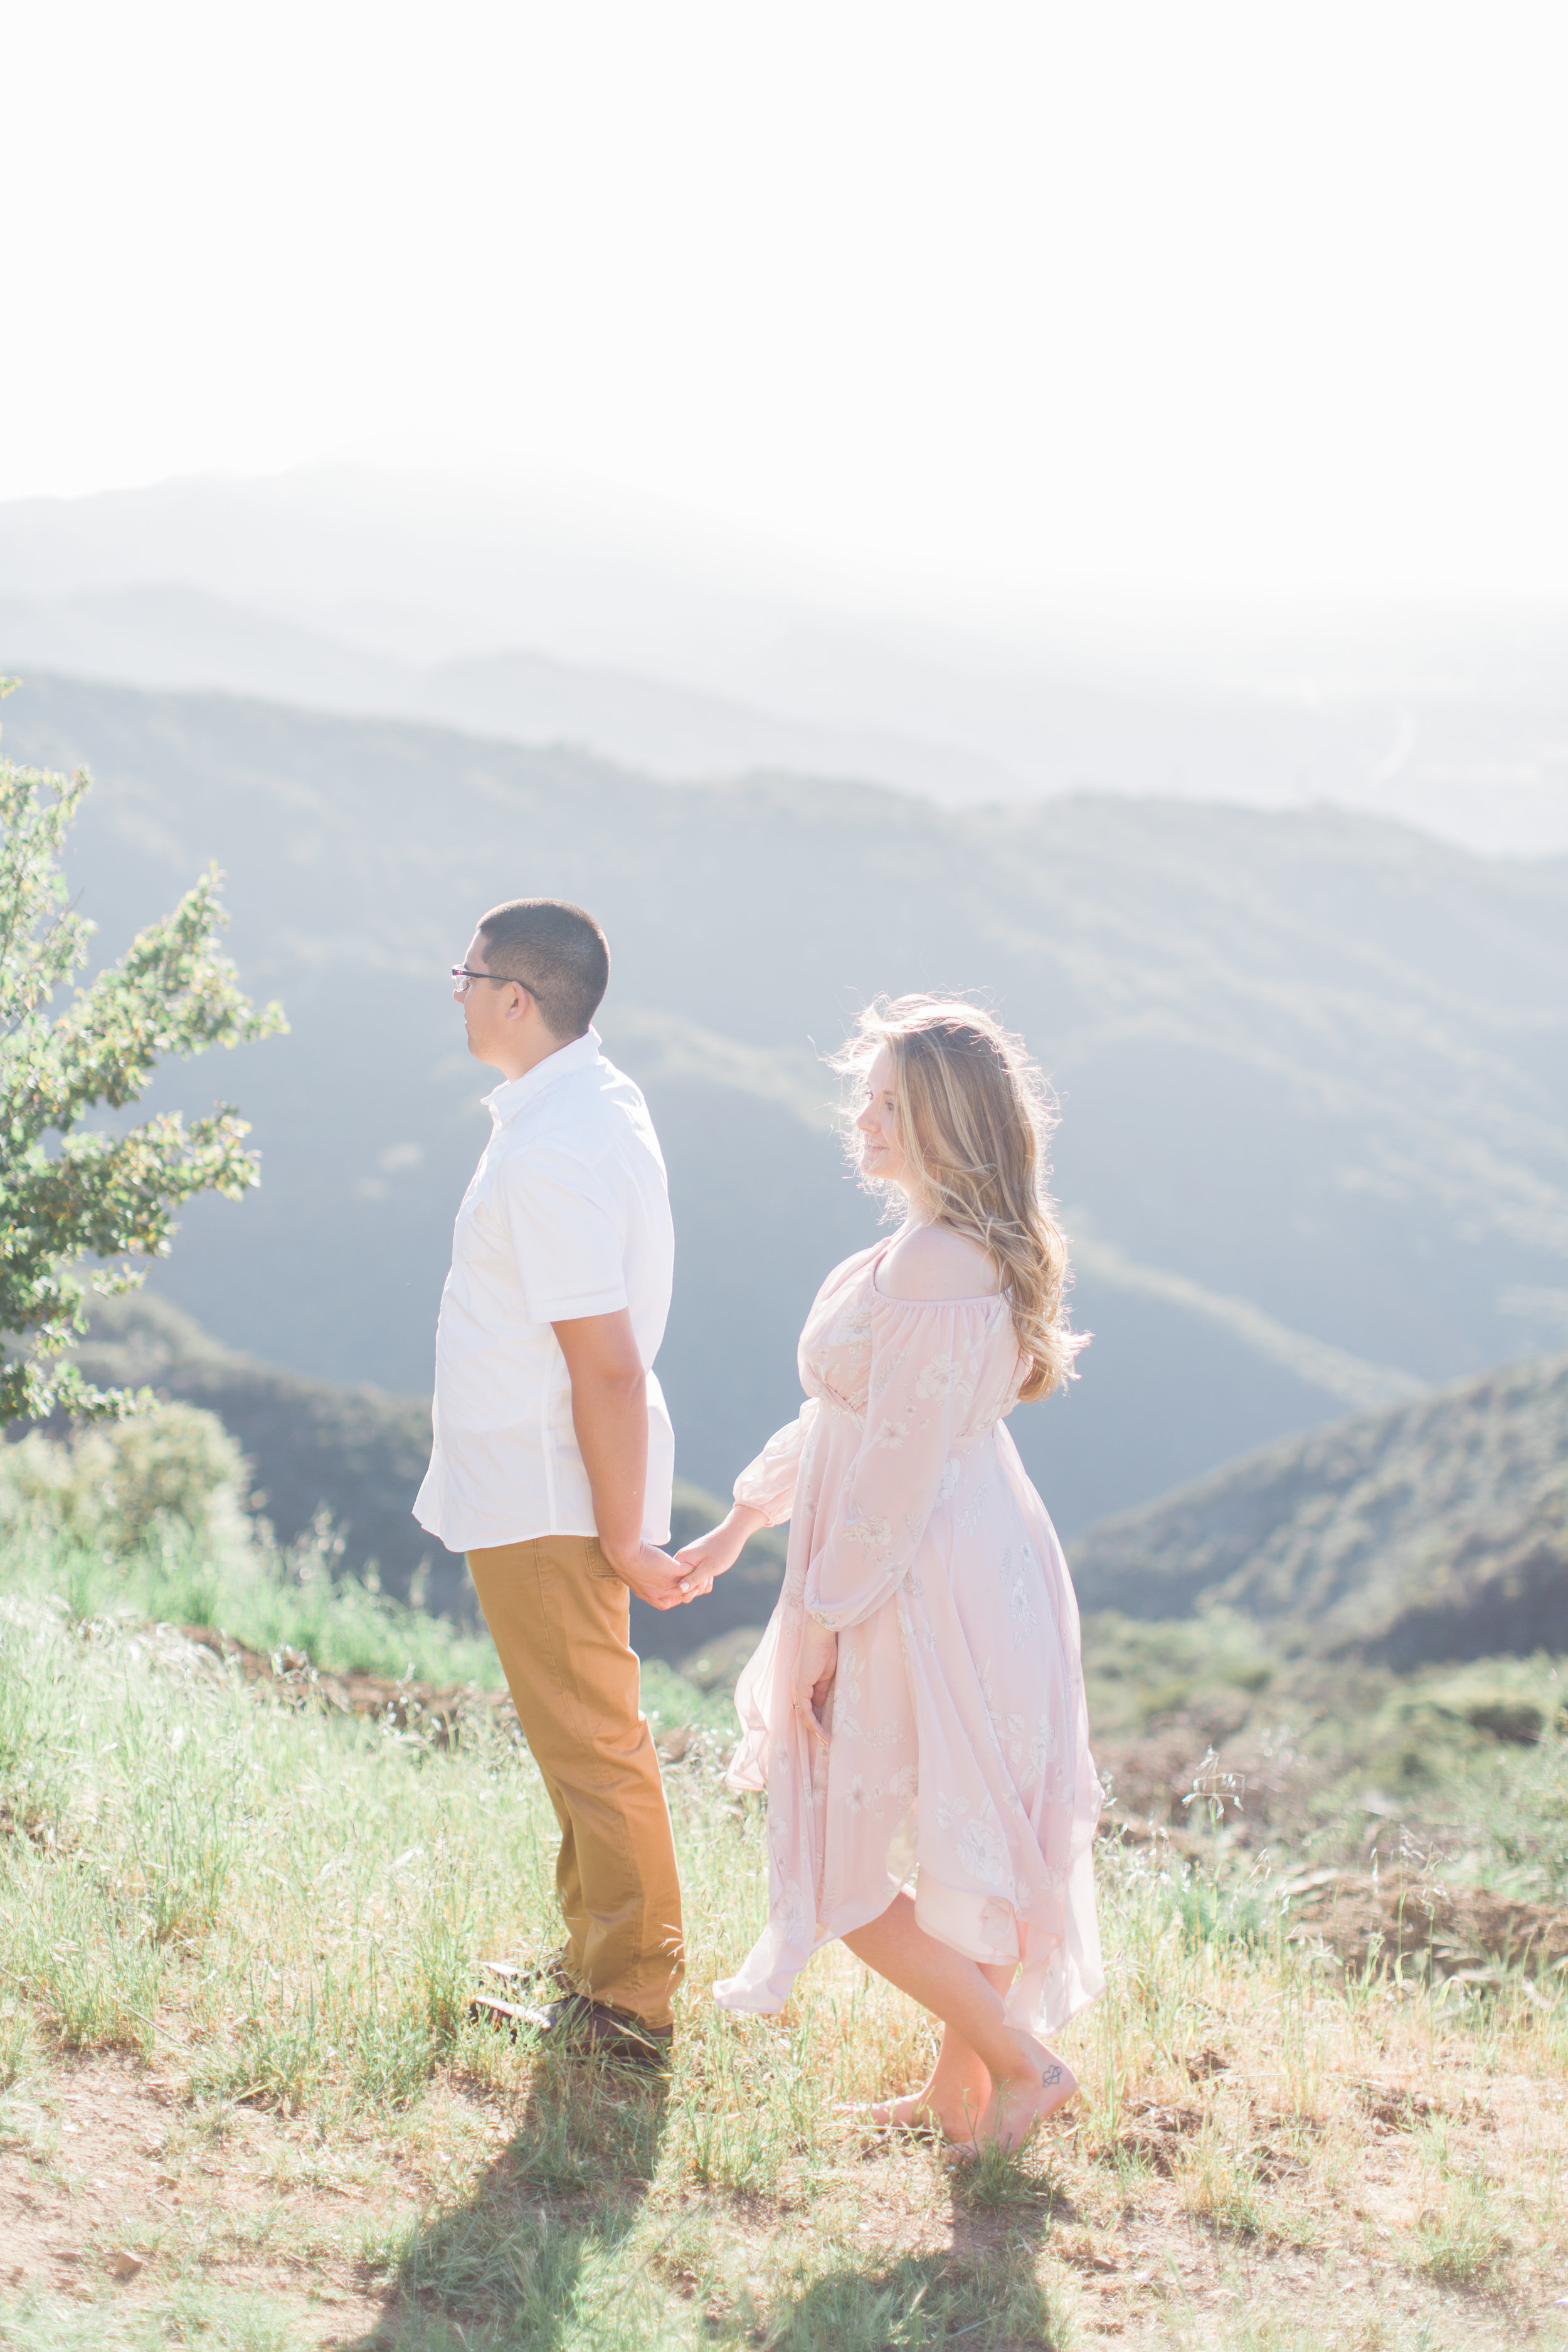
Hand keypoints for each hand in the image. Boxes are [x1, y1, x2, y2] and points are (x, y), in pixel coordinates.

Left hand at [604, 1541, 694, 1610]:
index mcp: (646, 1594)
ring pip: (687, 1585)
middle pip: (680, 1596)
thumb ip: (636, 1577)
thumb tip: (634, 1572)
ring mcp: (666, 1582)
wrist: (623, 1554)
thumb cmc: (621, 1560)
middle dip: (687, 1590)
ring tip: (696, 1569)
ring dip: (693, 1578)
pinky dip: (691, 1565)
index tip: (674, 1591)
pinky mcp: (672, 1569)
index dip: (671, 1599)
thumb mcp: (628, 1573)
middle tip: (692, 1580)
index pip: (664, 1604)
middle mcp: (658, 1592)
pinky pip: (688, 1570)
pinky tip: (692, 1559)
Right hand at [674, 1504, 766, 1597]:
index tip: (702, 1582)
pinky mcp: (695, 1564)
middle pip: (682, 1585)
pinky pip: (696, 1579)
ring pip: (691, 1584)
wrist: (732, 1535)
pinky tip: (712, 1575)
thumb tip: (681, 1589)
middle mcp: (681, 1560)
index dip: (687, 1589)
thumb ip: (694, 1579)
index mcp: (681, 1559)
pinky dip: (704, 1580)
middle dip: (696, 1587)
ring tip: (711, 1574)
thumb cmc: (722, 1550)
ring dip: (702, 1584)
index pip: (674, 1583)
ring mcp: (688, 1562)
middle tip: (708, 1577)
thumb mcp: (710, 1567)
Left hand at [790, 1617, 837, 1749]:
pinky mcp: (800, 1687)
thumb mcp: (825, 1676)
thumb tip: (820, 1706)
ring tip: (826, 1740)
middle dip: (813, 1729)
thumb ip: (821, 1691)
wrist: (820, 1636)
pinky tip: (822, 1731)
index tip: (825, 1731)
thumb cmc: (825, 1651)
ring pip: (802, 1715)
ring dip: (814, 1730)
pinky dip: (813, 1723)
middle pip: (801, 1714)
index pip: (805, 1707)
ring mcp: (796, 1687)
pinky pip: (805, 1711)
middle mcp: (795, 1686)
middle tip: (826, 1740)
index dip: (814, 1720)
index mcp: (801, 1683)